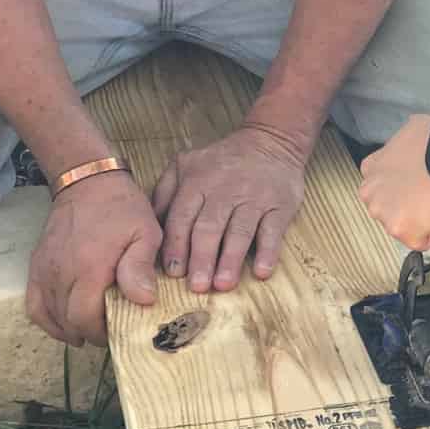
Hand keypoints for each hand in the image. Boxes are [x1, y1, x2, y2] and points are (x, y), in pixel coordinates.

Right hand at [27, 172, 161, 347]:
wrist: (88, 182)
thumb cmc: (123, 210)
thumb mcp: (146, 233)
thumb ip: (141, 267)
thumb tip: (142, 300)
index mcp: (89, 269)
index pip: (84, 318)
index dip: (100, 332)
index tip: (119, 331)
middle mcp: (61, 273)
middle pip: (67, 321)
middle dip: (89, 332)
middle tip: (110, 330)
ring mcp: (45, 270)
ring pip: (49, 316)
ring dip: (70, 329)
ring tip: (91, 329)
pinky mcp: (36, 266)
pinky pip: (33, 305)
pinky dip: (47, 320)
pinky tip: (64, 325)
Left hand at [152, 124, 306, 293]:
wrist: (270, 142)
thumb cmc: (222, 162)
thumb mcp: (185, 165)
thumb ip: (164, 193)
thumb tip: (149, 226)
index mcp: (197, 182)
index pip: (183, 218)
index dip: (177, 246)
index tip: (174, 272)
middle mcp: (224, 190)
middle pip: (210, 228)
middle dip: (202, 258)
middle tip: (197, 286)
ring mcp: (254, 198)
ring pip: (240, 231)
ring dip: (231, 260)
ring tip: (223, 285)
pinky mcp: (280, 205)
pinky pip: (273, 230)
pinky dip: (268, 252)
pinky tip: (261, 271)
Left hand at [358, 115, 429, 251]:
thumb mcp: (408, 132)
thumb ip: (402, 147)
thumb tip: (416, 144)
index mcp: (370, 169)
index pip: (385, 188)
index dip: (408, 188)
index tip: (424, 184)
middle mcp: (369, 194)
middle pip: (392, 210)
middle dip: (411, 207)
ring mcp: (382, 214)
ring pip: (406, 226)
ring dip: (424, 220)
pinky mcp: (399, 230)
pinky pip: (421, 241)